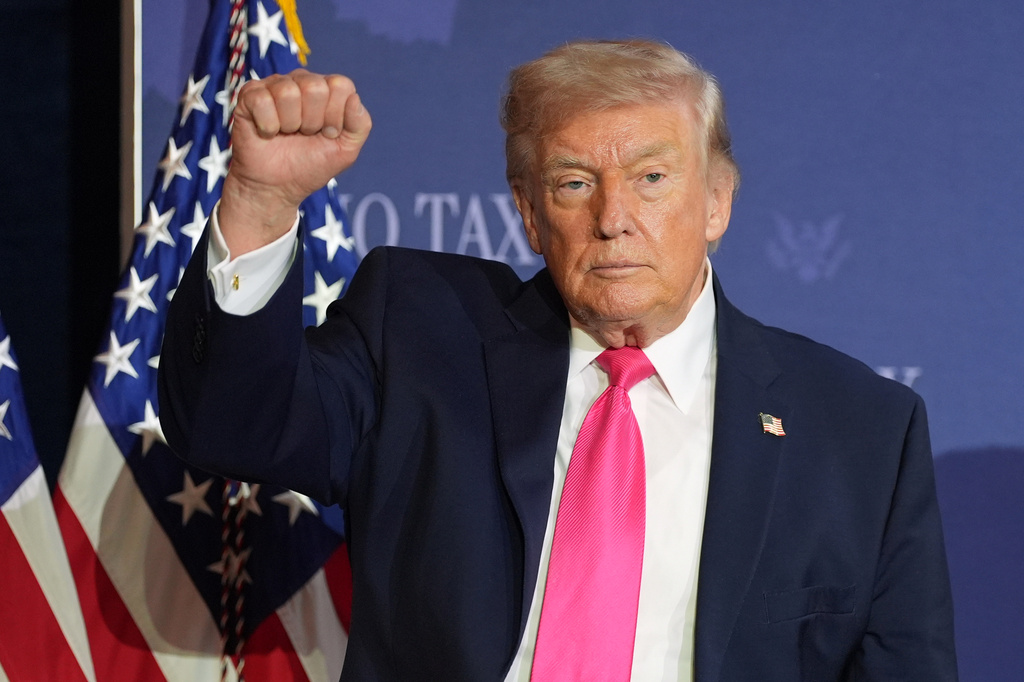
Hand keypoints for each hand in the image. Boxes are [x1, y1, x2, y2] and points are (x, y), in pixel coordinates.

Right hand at [219, 70, 371, 255]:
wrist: (277, 188)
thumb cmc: (311, 165)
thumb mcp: (346, 150)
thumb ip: (360, 125)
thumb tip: (354, 98)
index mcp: (327, 90)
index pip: (341, 85)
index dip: (336, 116)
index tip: (327, 134)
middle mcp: (301, 81)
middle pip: (315, 87)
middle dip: (312, 121)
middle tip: (304, 134)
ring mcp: (274, 86)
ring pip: (288, 92)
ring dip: (289, 124)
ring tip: (286, 134)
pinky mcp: (249, 95)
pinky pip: (262, 100)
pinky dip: (268, 126)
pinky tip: (268, 133)